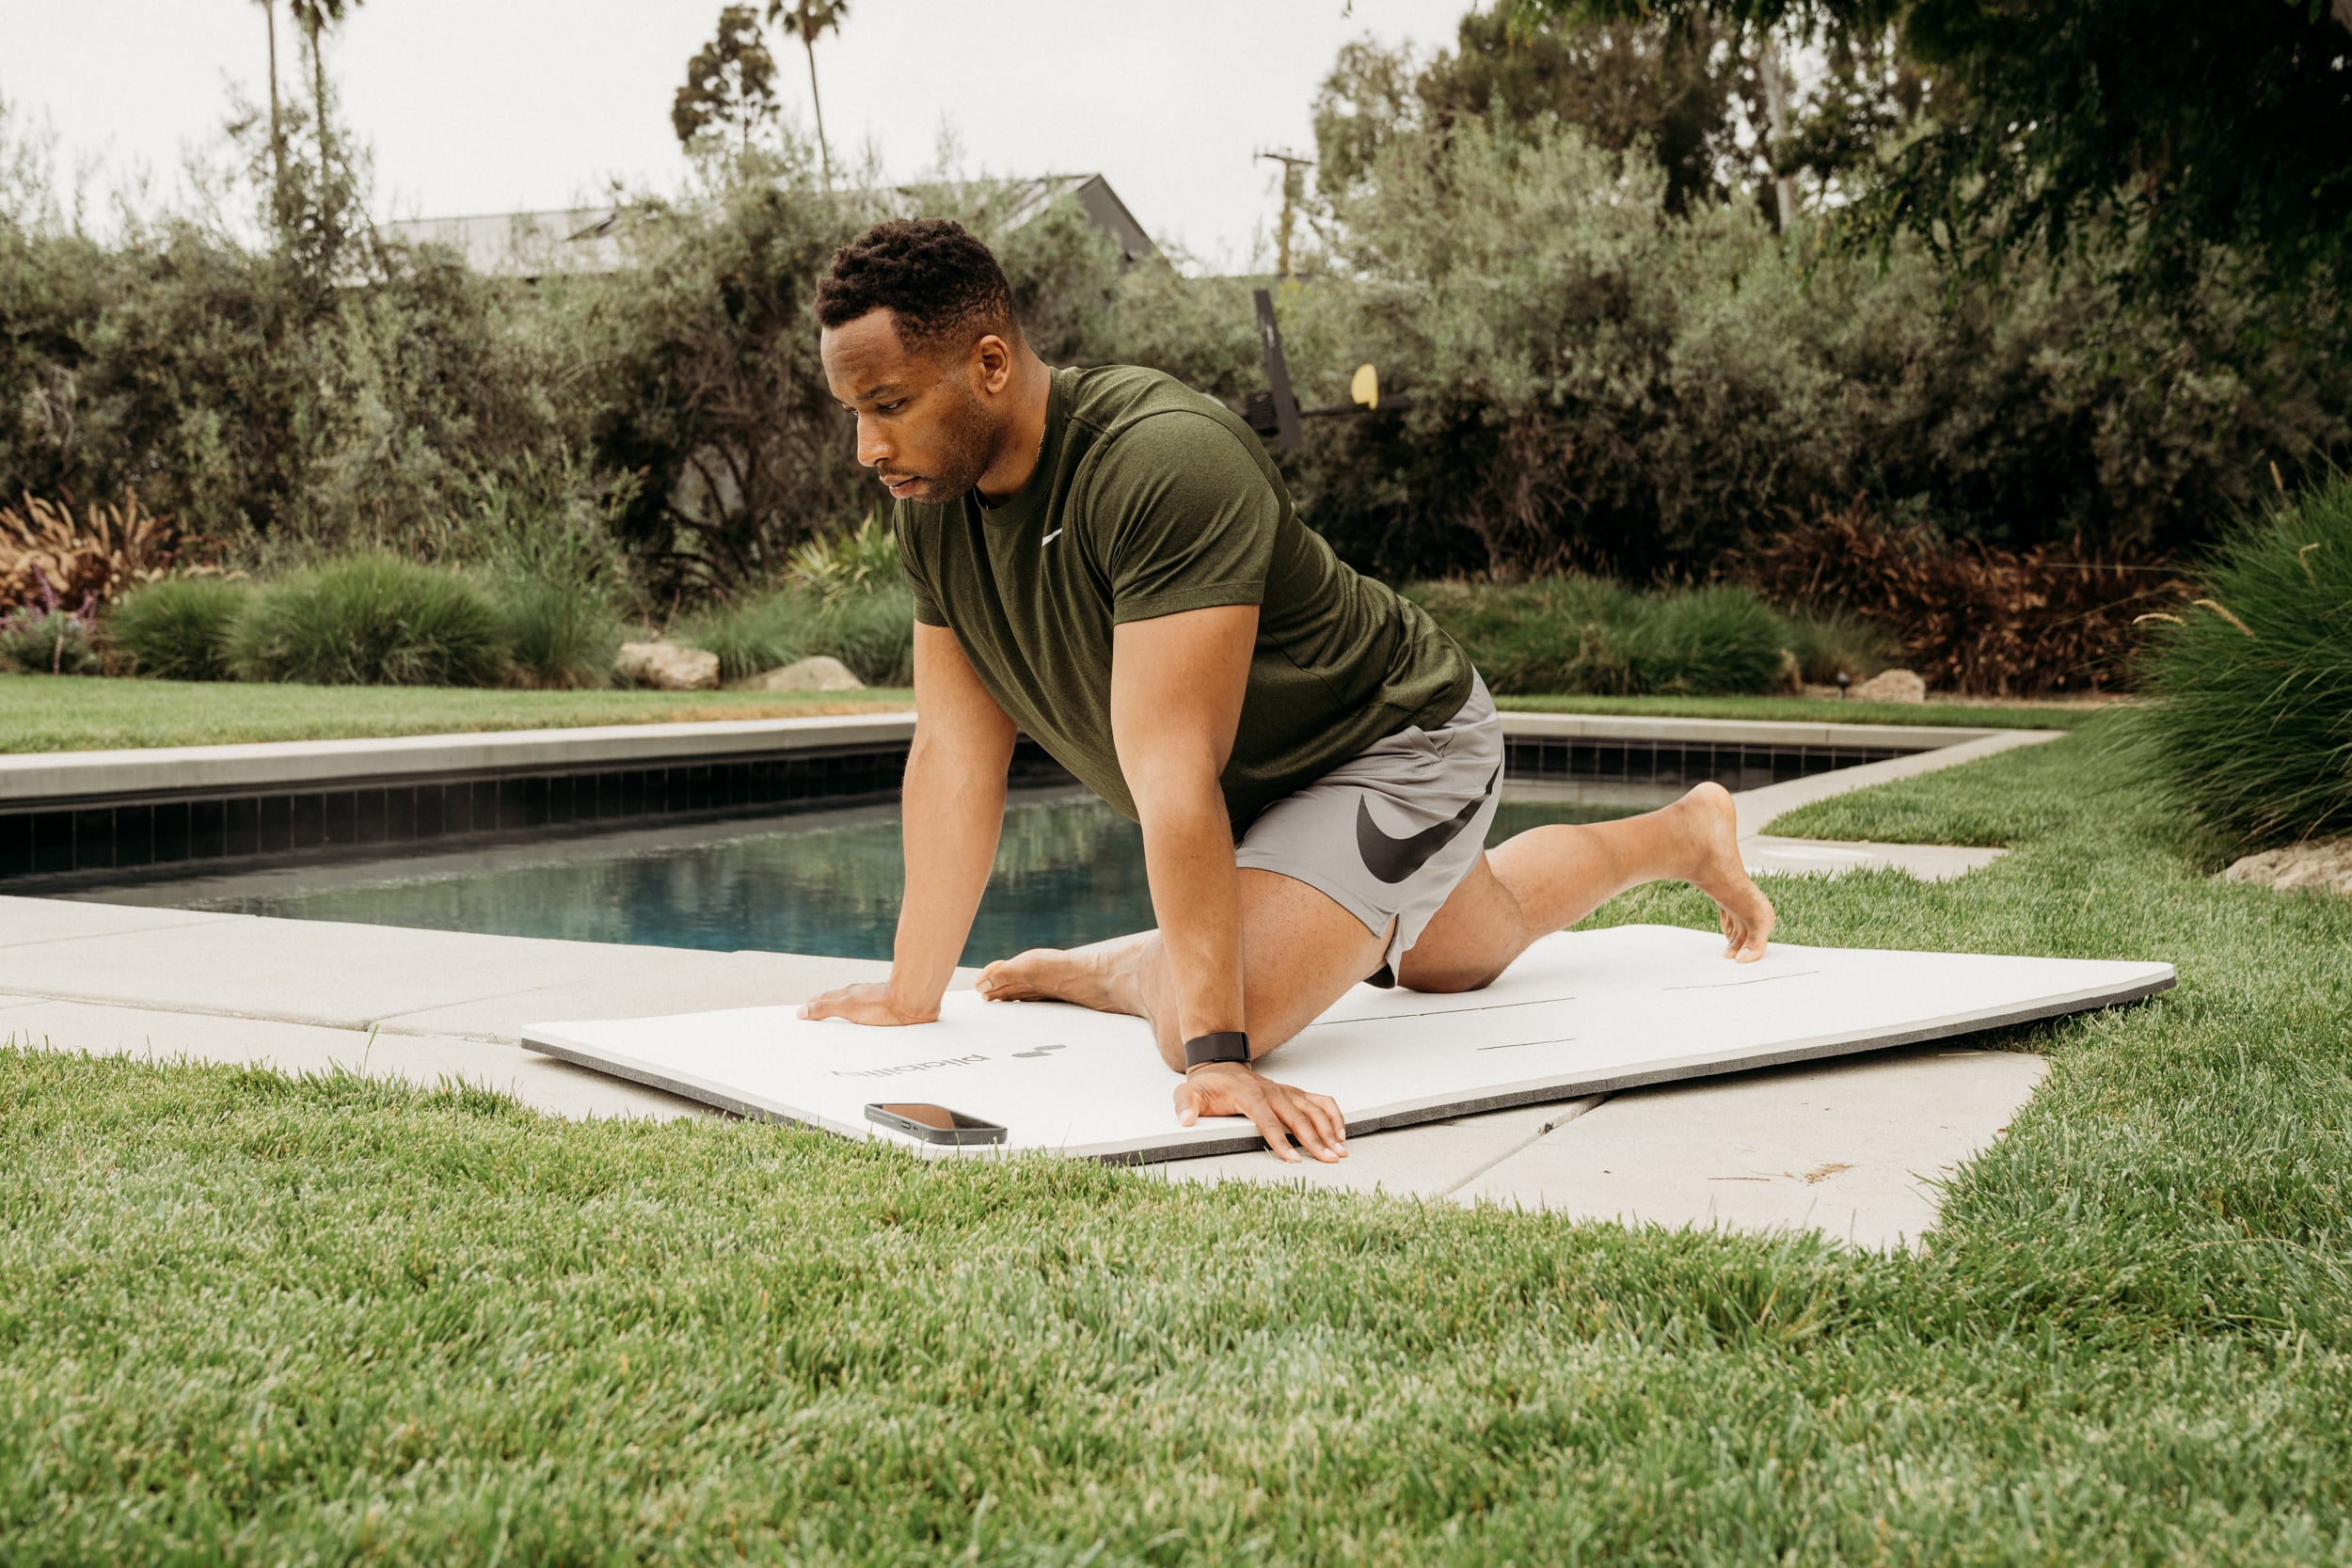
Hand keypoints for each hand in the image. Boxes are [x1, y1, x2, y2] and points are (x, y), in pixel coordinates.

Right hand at [797, 982, 937, 1025]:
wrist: (914, 1003)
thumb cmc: (882, 1004)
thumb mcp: (847, 1008)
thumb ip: (825, 1008)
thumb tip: (801, 1011)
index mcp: (847, 995)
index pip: (824, 999)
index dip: (813, 1005)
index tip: (803, 1011)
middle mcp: (860, 996)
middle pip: (839, 1002)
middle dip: (826, 1008)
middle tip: (815, 1014)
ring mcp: (874, 1002)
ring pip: (855, 1007)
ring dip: (845, 1013)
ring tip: (838, 1020)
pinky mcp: (889, 1011)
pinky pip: (870, 1015)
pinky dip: (862, 1019)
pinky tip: (866, 1024)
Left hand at [1174, 1061, 1347, 1163]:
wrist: (1221, 1064)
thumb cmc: (1209, 1084)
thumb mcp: (1189, 1092)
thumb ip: (1185, 1105)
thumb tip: (1185, 1120)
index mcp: (1250, 1096)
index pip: (1268, 1122)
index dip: (1281, 1142)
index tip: (1293, 1160)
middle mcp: (1273, 1092)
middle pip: (1298, 1118)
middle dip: (1316, 1141)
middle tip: (1329, 1160)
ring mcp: (1287, 1092)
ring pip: (1315, 1110)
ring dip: (1330, 1130)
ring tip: (1341, 1151)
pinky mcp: (1295, 1093)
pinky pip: (1321, 1101)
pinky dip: (1334, 1115)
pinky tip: (1342, 1132)